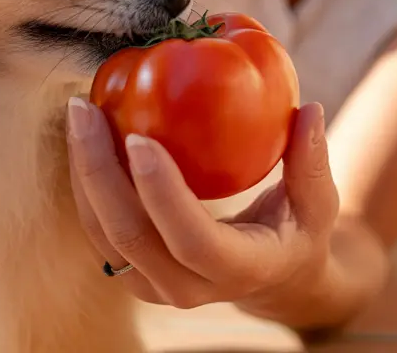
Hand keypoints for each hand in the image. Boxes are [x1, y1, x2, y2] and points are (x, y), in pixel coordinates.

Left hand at [65, 96, 339, 310]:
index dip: (162, 193)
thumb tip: (309, 109)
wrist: (270, 279)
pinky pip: (96, 227)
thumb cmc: (296, 232)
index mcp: (238, 270)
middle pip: (131, 237)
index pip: (192, 240)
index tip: (140, 137)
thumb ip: (312, 162)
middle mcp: (187, 288)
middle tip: (86, 110)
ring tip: (78, 113)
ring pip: (102, 234)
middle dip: (100, 171)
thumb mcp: (318, 205)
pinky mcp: (131, 270)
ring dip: (83, 172)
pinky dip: (85, 180)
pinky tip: (84, 131)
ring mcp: (152, 285)